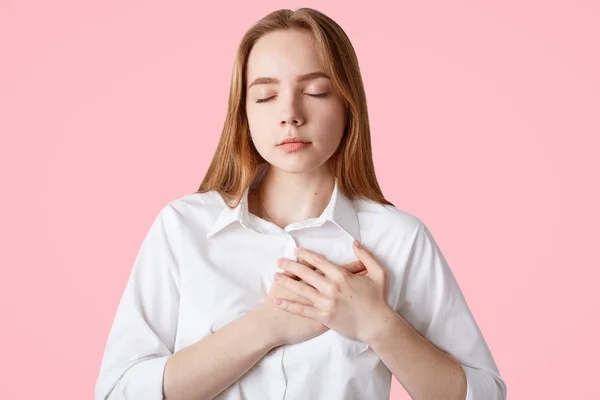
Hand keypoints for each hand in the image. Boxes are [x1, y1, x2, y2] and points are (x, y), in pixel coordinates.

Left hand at [272, 240, 391, 342]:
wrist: (377, 325)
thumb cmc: (378, 299)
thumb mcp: (378, 273)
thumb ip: (366, 256)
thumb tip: (354, 243)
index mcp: (341, 275)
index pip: (318, 261)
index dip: (305, 255)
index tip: (295, 251)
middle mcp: (331, 287)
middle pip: (305, 273)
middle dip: (290, 266)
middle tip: (279, 261)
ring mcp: (326, 302)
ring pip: (301, 289)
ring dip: (286, 282)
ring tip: (275, 276)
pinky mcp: (323, 317)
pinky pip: (302, 310)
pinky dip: (288, 305)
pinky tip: (278, 300)